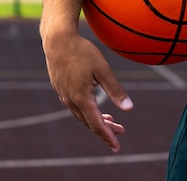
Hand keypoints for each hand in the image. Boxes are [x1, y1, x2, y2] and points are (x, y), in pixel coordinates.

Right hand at [42, 29, 132, 151]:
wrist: (57, 39)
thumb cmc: (81, 51)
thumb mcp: (103, 70)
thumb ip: (116, 90)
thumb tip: (129, 108)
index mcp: (81, 98)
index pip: (97, 124)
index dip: (108, 137)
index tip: (117, 146)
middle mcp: (70, 99)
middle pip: (88, 122)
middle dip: (105, 129)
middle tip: (121, 131)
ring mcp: (63, 93)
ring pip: (80, 114)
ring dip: (95, 119)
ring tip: (110, 119)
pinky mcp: (59, 87)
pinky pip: (73, 105)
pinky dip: (85, 110)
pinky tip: (91, 105)